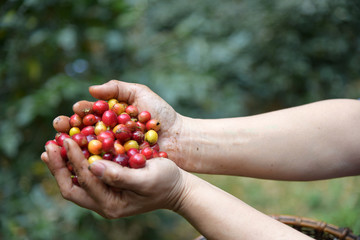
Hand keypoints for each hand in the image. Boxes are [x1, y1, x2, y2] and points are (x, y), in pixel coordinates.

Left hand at [41, 138, 185, 217]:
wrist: (178, 187)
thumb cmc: (166, 181)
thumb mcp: (147, 178)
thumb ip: (120, 175)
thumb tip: (93, 166)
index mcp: (112, 204)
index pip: (85, 180)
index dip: (74, 160)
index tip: (67, 139)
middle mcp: (103, 203)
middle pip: (71, 187)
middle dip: (57, 166)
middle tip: (50, 145)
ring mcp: (104, 196)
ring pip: (74, 182)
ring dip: (62, 165)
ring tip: (53, 146)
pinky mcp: (107, 186)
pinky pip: (84, 176)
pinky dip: (74, 163)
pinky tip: (70, 149)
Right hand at [54, 80, 191, 169]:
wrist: (180, 137)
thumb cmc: (162, 114)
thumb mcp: (141, 94)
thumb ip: (118, 88)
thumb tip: (90, 89)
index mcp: (110, 116)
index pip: (89, 113)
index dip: (79, 112)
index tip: (74, 111)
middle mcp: (107, 133)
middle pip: (83, 130)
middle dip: (69, 127)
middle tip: (59, 126)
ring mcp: (112, 150)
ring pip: (88, 147)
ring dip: (73, 145)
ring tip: (62, 142)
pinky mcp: (119, 165)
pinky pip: (101, 162)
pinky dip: (89, 161)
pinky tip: (78, 160)